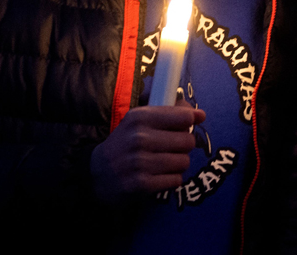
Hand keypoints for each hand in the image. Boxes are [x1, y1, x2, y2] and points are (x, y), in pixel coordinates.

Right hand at [90, 104, 205, 204]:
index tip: (189, 124)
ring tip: (163, 163)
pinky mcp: (142, 185)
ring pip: (184, 162)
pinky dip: (172, 179)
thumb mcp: (139, 121)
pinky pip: (176, 180)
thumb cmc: (125, 144)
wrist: (96, 174)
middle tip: (171, 148)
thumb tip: (200, 114)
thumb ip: (169, 113)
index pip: (184, 117)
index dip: (190, 121)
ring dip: (178, 164)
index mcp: (140, 117)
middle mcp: (140, 138)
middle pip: (188, 141)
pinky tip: (159, 176)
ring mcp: (140, 163)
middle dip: (184, 146)